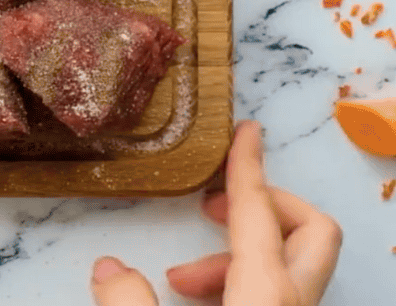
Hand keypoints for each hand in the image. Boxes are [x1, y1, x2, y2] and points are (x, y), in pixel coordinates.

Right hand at [89, 120, 341, 304]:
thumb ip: (128, 300)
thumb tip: (108, 267)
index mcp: (266, 294)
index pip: (257, 211)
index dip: (247, 165)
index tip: (246, 131)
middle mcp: (292, 305)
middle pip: (312, 230)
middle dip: (267, 205)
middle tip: (213, 206)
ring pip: (290, 265)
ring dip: (237, 254)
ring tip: (181, 276)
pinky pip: (276, 292)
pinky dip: (238, 282)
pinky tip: (194, 298)